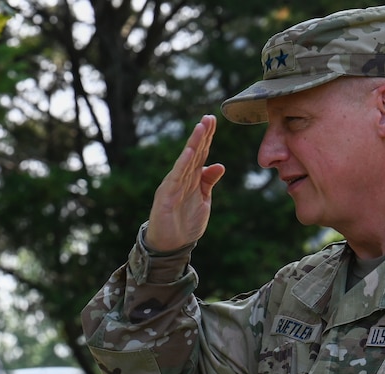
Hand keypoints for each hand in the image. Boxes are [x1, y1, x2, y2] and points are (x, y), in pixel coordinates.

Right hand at [145, 114, 225, 252]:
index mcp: (192, 179)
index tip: (213, 120)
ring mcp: (173, 185)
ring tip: (200, 128)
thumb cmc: (185, 224)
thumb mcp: (203, 201)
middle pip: (194, 153)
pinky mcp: (166, 196)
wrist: (170, 246)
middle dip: (202, 135)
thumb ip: (208, 182)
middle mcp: (182, 178)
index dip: (207, 138)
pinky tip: (189, 152)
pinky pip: (176, 177)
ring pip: (186, 161)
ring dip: (193, 144)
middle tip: (209, 117)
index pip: (201, 154)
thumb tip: (219, 165)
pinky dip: (182, 164)